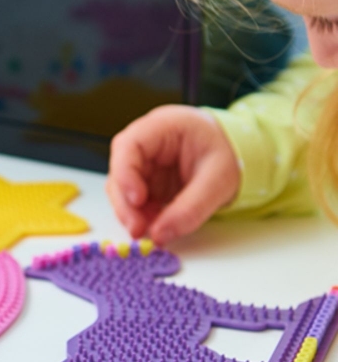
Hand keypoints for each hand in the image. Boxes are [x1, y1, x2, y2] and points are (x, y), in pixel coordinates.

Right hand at [106, 105, 240, 243]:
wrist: (242, 154)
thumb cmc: (229, 155)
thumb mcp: (218, 182)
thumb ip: (190, 209)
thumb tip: (160, 235)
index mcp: (163, 126)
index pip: (128, 145)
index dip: (126, 173)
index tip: (137, 201)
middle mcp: (146, 142)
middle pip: (120, 170)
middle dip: (125, 203)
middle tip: (138, 229)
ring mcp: (143, 162)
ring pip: (122, 188)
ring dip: (131, 212)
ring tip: (150, 231)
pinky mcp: (146, 181)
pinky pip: (134, 200)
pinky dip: (141, 216)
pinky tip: (155, 227)